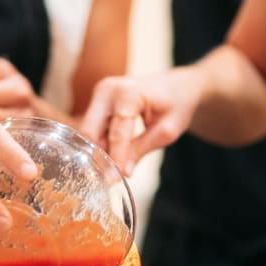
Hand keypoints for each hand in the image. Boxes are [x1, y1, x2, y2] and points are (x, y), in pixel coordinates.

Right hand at [80, 70, 195, 174]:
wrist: (176, 86)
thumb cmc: (176, 104)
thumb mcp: (167, 130)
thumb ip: (143, 149)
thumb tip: (123, 171)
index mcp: (128, 93)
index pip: (116, 133)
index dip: (116, 158)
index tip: (115, 179)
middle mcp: (108, 89)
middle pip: (91, 131)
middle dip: (99, 154)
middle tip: (111, 177)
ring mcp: (100, 92)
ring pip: (89, 131)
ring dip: (99, 149)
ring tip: (116, 165)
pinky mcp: (98, 99)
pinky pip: (93, 127)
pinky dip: (101, 141)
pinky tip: (114, 152)